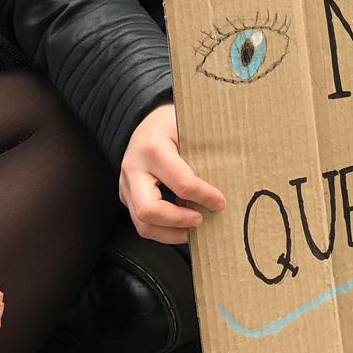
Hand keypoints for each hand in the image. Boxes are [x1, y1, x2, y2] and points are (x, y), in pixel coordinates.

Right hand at [120, 102, 225, 244]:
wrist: (145, 119)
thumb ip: (204, 156)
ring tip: (192, 228)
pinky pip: (141, 223)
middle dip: (179, 221)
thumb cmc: (172, 123)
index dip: (205, 197)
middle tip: (201, 219)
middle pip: (149, 210)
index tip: (220, 203)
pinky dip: (163, 230)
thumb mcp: (190, 130)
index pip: (181, 183)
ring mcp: (125, 184)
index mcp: (153, 148)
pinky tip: (181, 225)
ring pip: (142, 224)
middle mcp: (134, 168)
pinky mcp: (126, 196)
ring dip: (171, 233)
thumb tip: (227, 186)